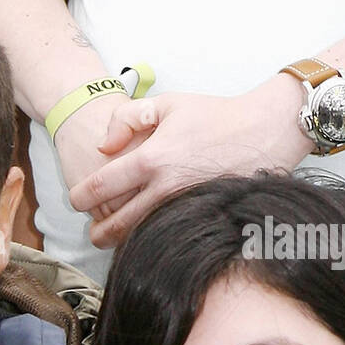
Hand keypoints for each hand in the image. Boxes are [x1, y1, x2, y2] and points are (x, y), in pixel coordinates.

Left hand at [67, 75, 314, 246]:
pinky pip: (166, 236)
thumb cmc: (216, 115)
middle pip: (115, 225)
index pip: (99, 188)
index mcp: (150, 160)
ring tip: (112, 236)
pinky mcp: (202, 219)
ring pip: (140, 238)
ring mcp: (184, 208)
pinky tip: (144, 234)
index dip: (79, 198)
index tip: (76, 200)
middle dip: (97, 232)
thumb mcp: (166, 103)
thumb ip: (126, 118)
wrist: (267, 131)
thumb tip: (103, 147)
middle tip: (92, 230)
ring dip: (121, 241)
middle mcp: (165, 189)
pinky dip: (150, 238)